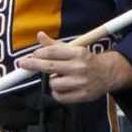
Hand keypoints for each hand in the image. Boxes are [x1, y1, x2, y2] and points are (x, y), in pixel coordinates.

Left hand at [17, 32, 131, 104]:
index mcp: (78, 53)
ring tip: (59, 77)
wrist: (108, 74)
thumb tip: (40, 36)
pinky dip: (57, 92)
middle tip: (23, 64)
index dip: (39, 54)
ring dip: (52, 80)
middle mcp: (79, 67)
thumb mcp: (74, 49)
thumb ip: (55, 45)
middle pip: (49, 66)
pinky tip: (62, 87)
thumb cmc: (87, 60)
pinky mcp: (82, 95)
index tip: (32, 55)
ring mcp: (81, 82)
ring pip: (53, 83)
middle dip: (33, 65)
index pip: (53, 52)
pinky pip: (59, 96)